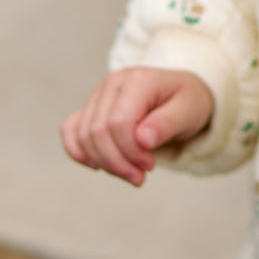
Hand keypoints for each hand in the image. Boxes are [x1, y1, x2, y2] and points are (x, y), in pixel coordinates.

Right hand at [61, 67, 213, 186]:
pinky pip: (70, 130)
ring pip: (83, 134)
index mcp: (138, 80)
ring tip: (129, 173)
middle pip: (98, 131)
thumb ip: (166, 124)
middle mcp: (113, 83)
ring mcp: (98, 94)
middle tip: (139, 177)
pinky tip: (98, 165)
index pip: (119, 122)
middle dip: (117, 162)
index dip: (130, 151)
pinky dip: (78, 152)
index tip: (150, 166)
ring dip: (103, 162)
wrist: (182, 94)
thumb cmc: (187, 102)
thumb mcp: (189, 112)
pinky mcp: (91, 107)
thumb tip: (142, 139)